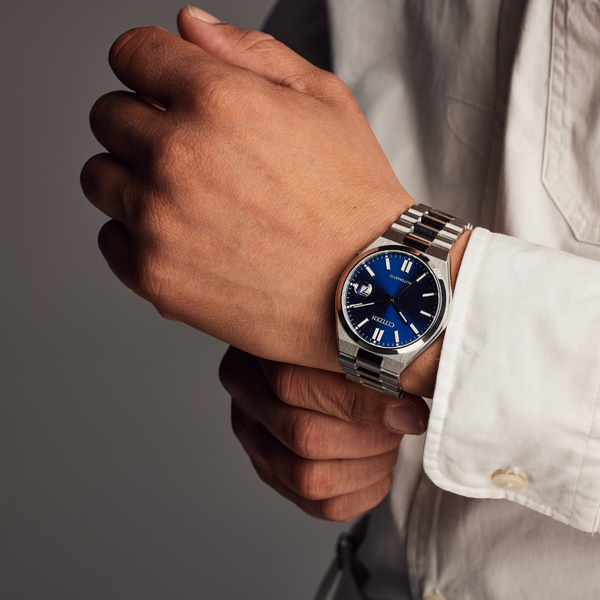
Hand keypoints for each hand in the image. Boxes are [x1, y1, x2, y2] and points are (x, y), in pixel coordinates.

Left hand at [81, 8, 412, 372]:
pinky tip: (183, 237)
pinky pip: (111, 238)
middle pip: (109, 116)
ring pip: (100, 178)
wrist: (367, 287)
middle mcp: (175, 157)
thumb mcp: (324, 100)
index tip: (164, 86)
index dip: (150, 64)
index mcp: (215, 99)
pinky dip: (137, 233)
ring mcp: (159, 222)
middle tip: (190, 150)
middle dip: (142, 121)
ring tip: (186, 197)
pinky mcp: (155, 276)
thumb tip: (189, 24)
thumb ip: (250, 52)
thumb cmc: (353, 199)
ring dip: (132, 177)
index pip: (131, 53)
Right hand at [219, 346, 429, 520]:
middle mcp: (247, 403)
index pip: (294, 385)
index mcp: (253, 359)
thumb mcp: (344, 332)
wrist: (317, 360)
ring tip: (391, 442)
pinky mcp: (277, 475)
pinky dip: (364, 491)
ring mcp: (256, 444)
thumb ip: (368, 354)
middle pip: (304, 436)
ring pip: (310, 478)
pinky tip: (380, 467)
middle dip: (369, 436)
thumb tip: (414, 391)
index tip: (407, 406)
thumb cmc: (336, 342)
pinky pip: (322, 505)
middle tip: (403, 421)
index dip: (360, 402)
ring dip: (367, 465)